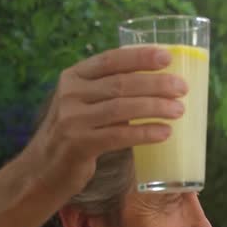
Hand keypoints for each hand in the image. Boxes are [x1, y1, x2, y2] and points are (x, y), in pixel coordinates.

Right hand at [19, 46, 186, 194]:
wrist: (43, 169)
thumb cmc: (75, 133)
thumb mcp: (84, 104)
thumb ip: (108, 91)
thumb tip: (158, 82)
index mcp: (73, 76)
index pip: (110, 60)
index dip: (140, 57)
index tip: (167, 57)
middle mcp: (70, 94)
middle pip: (120, 84)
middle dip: (156, 84)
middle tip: (182, 88)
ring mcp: (72, 119)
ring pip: (122, 108)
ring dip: (155, 107)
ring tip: (179, 110)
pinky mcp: (78, 144)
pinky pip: (119, 135)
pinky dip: (144, 133)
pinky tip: (164, 133)